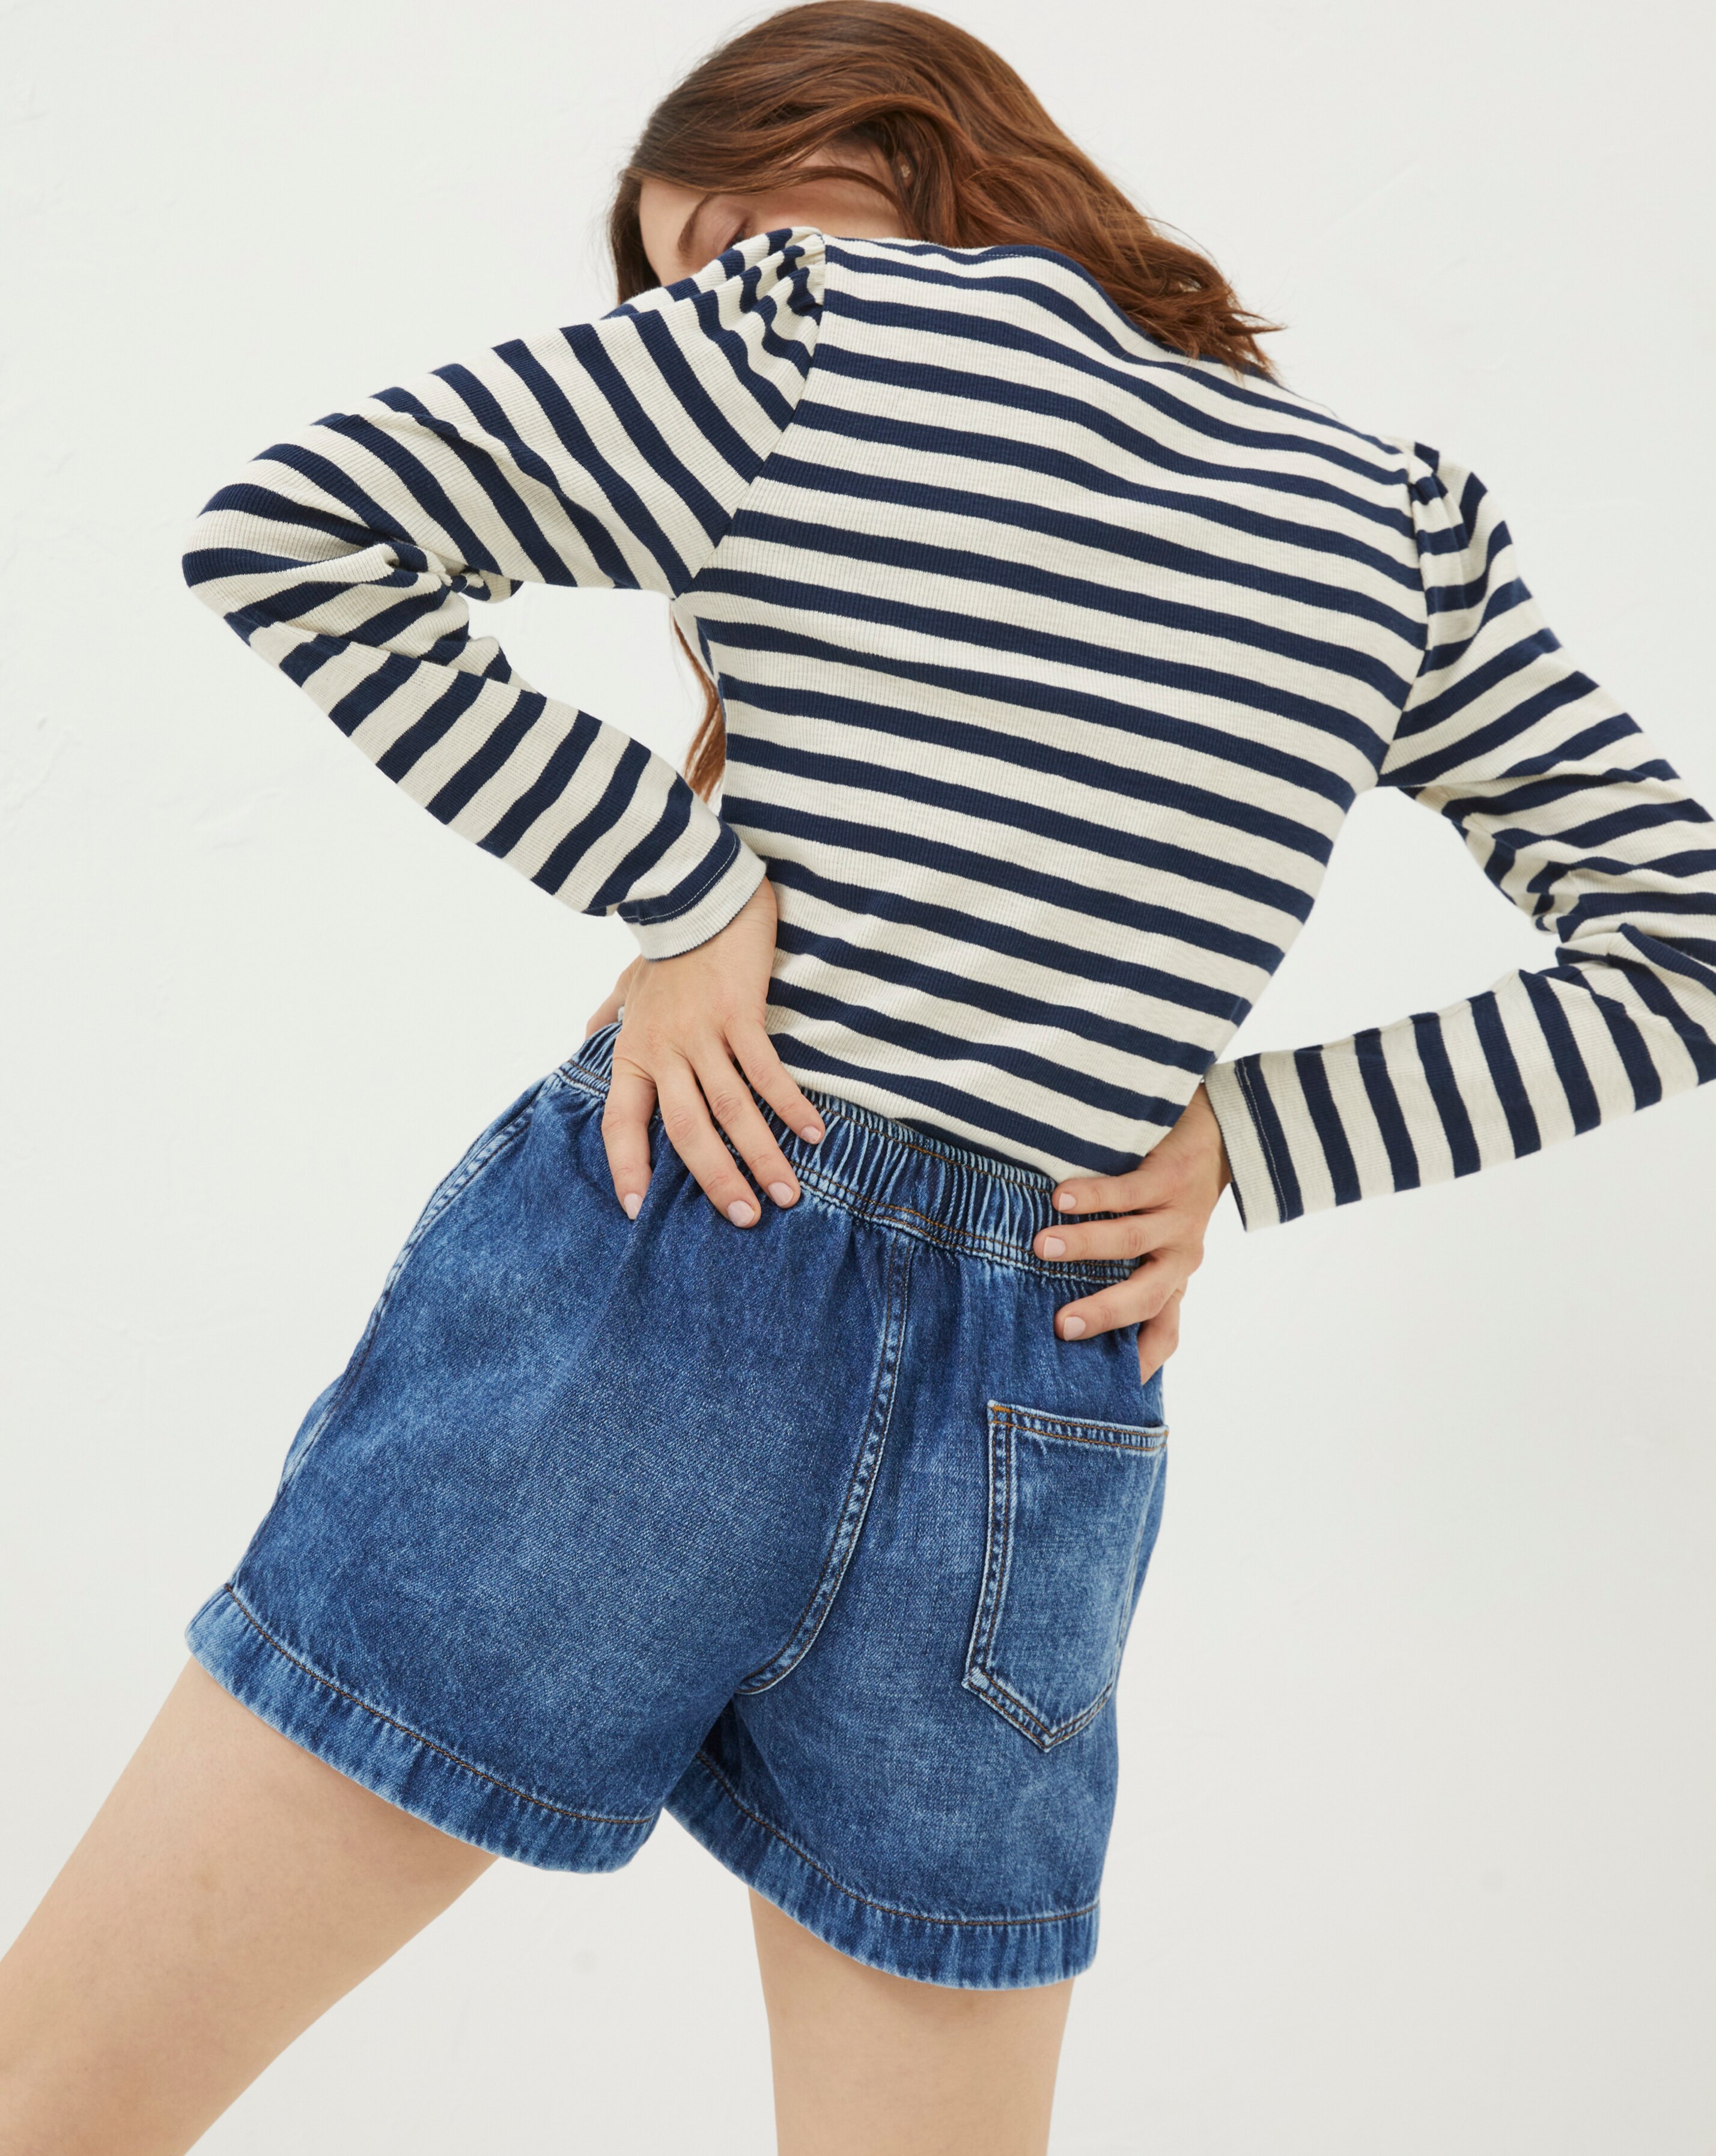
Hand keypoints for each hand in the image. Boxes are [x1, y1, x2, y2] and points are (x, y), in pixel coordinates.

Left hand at [591, 878, 824, 1226]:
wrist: (694, 895)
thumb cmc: (664, 945)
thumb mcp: (626, 983)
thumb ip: (607, 1014)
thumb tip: (589, 1033)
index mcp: (633, 1052)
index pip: (621, 1123)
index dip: (627, 1168)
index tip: (636, 1211)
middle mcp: (664, 1051)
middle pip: (687, 1132)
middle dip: (717, 1180)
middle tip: (744, 1219)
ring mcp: (703, 1034)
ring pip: (731, 1110)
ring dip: (761, 1156)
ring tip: (786, 1194)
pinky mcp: (740, 1014)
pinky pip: (766, 1071)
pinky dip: (790, 1105)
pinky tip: (813, 1135)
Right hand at [1033, 1085, 1231, 1381]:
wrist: (1216, 1137)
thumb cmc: (1167, 1201)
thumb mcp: (1154, 1248)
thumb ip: (1125, 1279)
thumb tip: (1064, 1318)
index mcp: (1174, 1280)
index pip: (1164, 1333)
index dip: (1140, 1363)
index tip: (1105, 1389)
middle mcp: (1181, 1257)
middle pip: (1147, 1296)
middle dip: (1104, 1313)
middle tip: (1061, 1325)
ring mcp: (1179, 1218)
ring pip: (1132, 1240)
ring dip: (1086, 1245)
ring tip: (1043, 1247)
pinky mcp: (1171, 1178)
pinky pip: (1130, 1191)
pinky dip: (1095, 1195)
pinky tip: (1062, 1198)